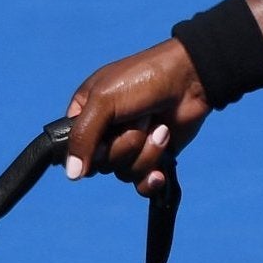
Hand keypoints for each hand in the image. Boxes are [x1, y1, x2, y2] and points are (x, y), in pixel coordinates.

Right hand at [64, 40, 210, 195]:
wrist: (191, 79)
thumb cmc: (144, 79)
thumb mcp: (104, 101)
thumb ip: (83, 137)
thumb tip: (72, 175)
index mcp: (85, 115)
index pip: (72, 149)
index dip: (87, 149)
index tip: (103, 135)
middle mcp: (105, 133)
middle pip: (101, 164)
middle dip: (125, 144)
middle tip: (141, 117)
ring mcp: (130, 146)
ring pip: (124, 173)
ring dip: (146, 152)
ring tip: (160, 128)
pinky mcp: (153, 157)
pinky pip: (141, 183)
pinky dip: (150, 179)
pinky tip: (159, 173)